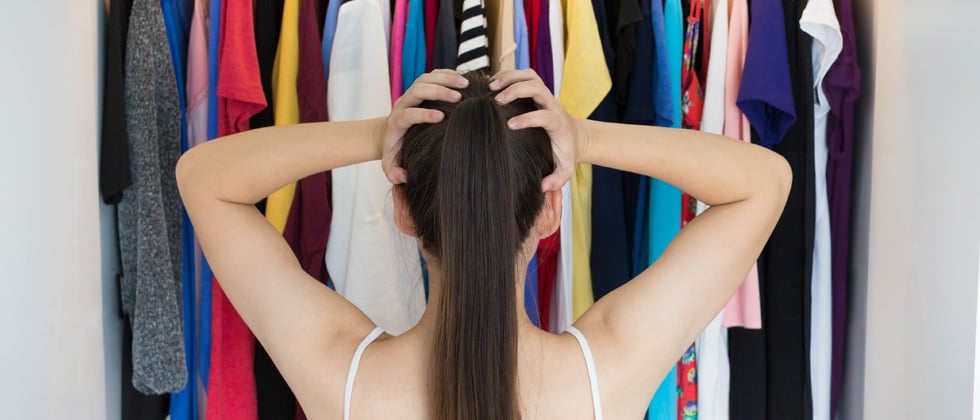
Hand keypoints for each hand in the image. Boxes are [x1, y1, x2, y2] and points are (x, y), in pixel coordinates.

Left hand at [377, 69, 469, 183]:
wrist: (389, 132)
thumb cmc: (395, 149)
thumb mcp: (391, 164)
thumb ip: (394, 172)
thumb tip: (404, 176)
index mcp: (397, 121)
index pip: (408, 113)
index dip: (423, 114)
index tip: (441, 117)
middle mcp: (403, 103)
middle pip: (418, 89)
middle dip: (438, 91)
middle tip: (458, 97)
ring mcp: (411, 92)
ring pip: (426, 78)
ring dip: (446, 79)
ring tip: (466, 84)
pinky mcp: (420, 86)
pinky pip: (433, 75)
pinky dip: (448, 74)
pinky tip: (464, 79)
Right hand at [489, 69, 586, 191]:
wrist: (574, 135)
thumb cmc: (565, 152)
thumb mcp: (565, 169)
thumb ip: (557, 179)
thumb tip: (543, 186)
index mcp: (557, 123)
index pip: (545, 115)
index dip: (529, 118)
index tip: (510, 125)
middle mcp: (552, 104)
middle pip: (537, 87)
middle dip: (516, 90)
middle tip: (496, 100)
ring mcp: (545, 94)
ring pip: (530, 76)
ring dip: (510, 78)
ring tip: (490, 87)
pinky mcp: (537, 89)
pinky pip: (524, 74)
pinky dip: (508, 75)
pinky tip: (492, 83)